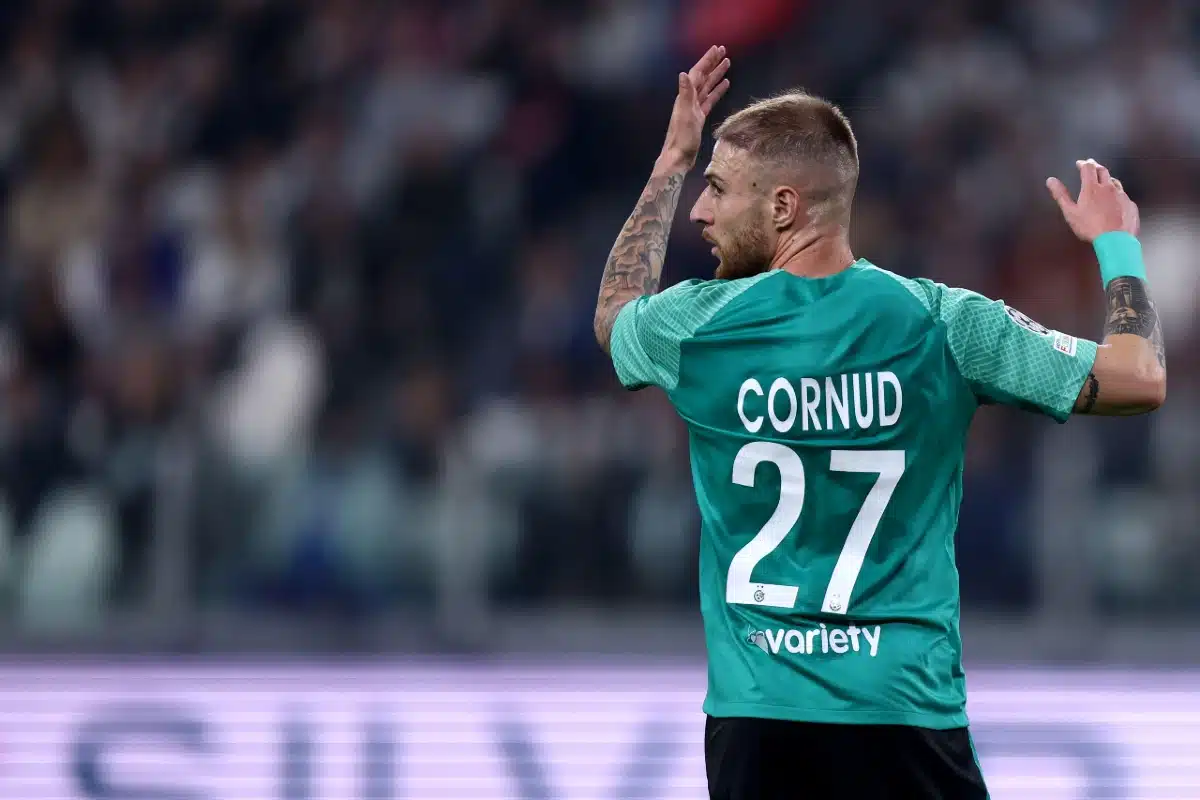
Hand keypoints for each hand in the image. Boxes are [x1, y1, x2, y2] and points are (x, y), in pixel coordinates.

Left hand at [657, 45, 731, 172]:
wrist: (678, 157)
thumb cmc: (682, 138)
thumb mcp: (685, 115)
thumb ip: (685, 95)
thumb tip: (684, 73)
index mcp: (685, 97)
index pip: (697, 74)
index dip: (706, 61)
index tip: (717, 49)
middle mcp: (689, 99)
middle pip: (702, 77)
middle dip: (712, 64)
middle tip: (724, 51)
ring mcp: (694, 107)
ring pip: (707, 86)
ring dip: (716, 75)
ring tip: (727, 63)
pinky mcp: (699, 116)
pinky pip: (709, 99)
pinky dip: (717, 91)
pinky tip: (724, 85)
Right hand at [1047, 159, 1139, 241]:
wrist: (1116, 240)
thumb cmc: (1090, 227)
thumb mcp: (1070, 212)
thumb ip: (1061, 195)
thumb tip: (1051, 180)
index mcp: (1092, 188)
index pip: (1088, 168)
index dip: (1083, 164)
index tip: (1080, 163)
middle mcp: (1108, 188)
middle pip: (1103, 170)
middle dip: (1096, 166)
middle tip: (1092, 166)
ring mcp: (1121, 195)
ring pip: (1115, 181)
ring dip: (1108, 178)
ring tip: (1104, 180)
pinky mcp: (1130, 204)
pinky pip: (1123, 195)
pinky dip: (1117, 193)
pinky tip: (1115, 199)